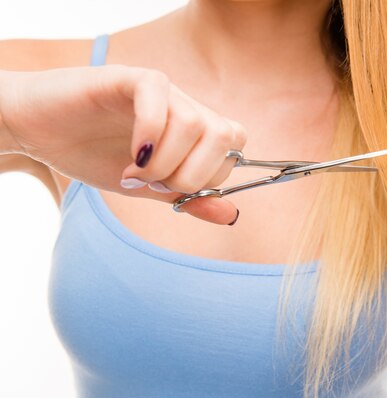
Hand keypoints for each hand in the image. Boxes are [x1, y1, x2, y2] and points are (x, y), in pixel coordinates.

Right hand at [0, 65, 245, 223]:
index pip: (234, 151)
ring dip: (165, 163)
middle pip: (226, 135)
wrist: (36, 131)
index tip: (168, 192)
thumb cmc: (93, 154)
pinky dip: (149, 135)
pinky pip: (158, 96)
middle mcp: (183, 107)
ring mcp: (159, 91)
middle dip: (193, 175)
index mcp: (194, 133)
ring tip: (134, 172)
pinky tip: (131, 156)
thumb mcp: (149, 188)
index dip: (208, 180)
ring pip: (195, 123)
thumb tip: (232, 214)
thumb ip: (189, 198)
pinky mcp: (128, 77)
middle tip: (154, 184)